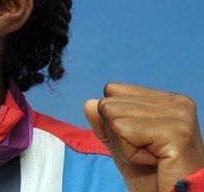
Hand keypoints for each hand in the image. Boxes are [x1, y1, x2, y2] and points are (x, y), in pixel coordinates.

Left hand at [84, 83, 203, 190]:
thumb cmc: (153, 178)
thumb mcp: (121, 146)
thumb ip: (105, 123)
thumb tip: (89, 103)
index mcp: (165, 100)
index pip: (112, 91)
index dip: (114, 122)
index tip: (140, 143)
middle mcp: (176, 102)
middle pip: (108, 103)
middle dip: (118, 136)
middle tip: (147, 155)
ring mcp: (179, 114)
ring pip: (112, 116)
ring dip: (124, 147)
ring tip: (152, 158)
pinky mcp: (176, 130)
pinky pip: (122, 130)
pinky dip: (130, 154)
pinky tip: (155, 162)